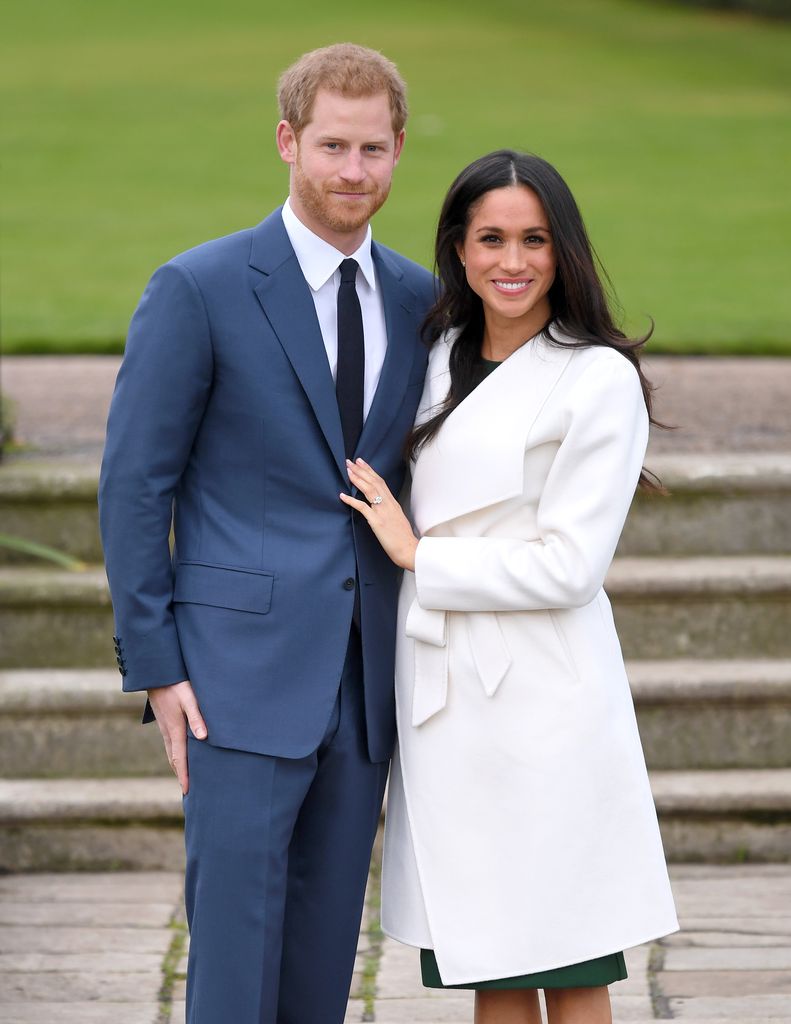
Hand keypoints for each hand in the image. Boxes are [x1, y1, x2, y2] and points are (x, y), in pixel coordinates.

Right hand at [147, 679, 206, 794]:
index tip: (187, 791)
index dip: (184, 775)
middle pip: (174, 759)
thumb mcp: (190, 699)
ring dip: (177, 765)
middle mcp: (168, 732)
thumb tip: (203, 738)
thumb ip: (197, 717)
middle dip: (181, 774)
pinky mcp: (164, 720)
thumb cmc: (176, 684)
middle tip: (187, 790)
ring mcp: (164, 727)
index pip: (180, 758)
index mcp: (175, 730)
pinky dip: (175, 753)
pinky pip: (170, 742)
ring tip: (184, 776)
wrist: (156, 673)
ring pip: (171, 751)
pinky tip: (179, 753)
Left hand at [340, 458, 418, 570]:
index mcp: (393, 503)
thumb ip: (389, 511)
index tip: (362, 463)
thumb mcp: (398, 519)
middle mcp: (388, 504)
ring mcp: (383, 512)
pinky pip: (362, 508)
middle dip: (361, 470)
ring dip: (357, 479)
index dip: (370, 471)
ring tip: (348, 471)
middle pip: (374, 482)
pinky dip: (352, 500)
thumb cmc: (403, 538)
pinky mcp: (377, 522)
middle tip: (350, 462)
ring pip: (369, 490)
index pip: (380, 482)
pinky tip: (342, 495)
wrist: (409, 549)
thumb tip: (380, 507)